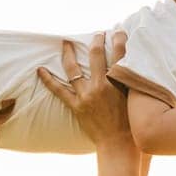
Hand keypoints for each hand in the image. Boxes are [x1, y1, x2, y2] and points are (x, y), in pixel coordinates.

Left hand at [37, 31, 133, 149]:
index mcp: (118, 82)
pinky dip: (48, 80)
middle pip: (95, 55)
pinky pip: (59, 91)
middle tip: (96, 34)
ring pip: (73, 69)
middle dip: (96, 41)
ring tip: (65, 43)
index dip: (120, 39)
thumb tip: (129, 66)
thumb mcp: (135, 98)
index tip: (119, 31)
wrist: (118, 143)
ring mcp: (86, 96)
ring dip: (68, 54)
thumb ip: (130, 81)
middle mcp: (100, 85)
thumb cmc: (131, 123)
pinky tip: (40, 70)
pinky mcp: (76, 106)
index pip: (120, 53)